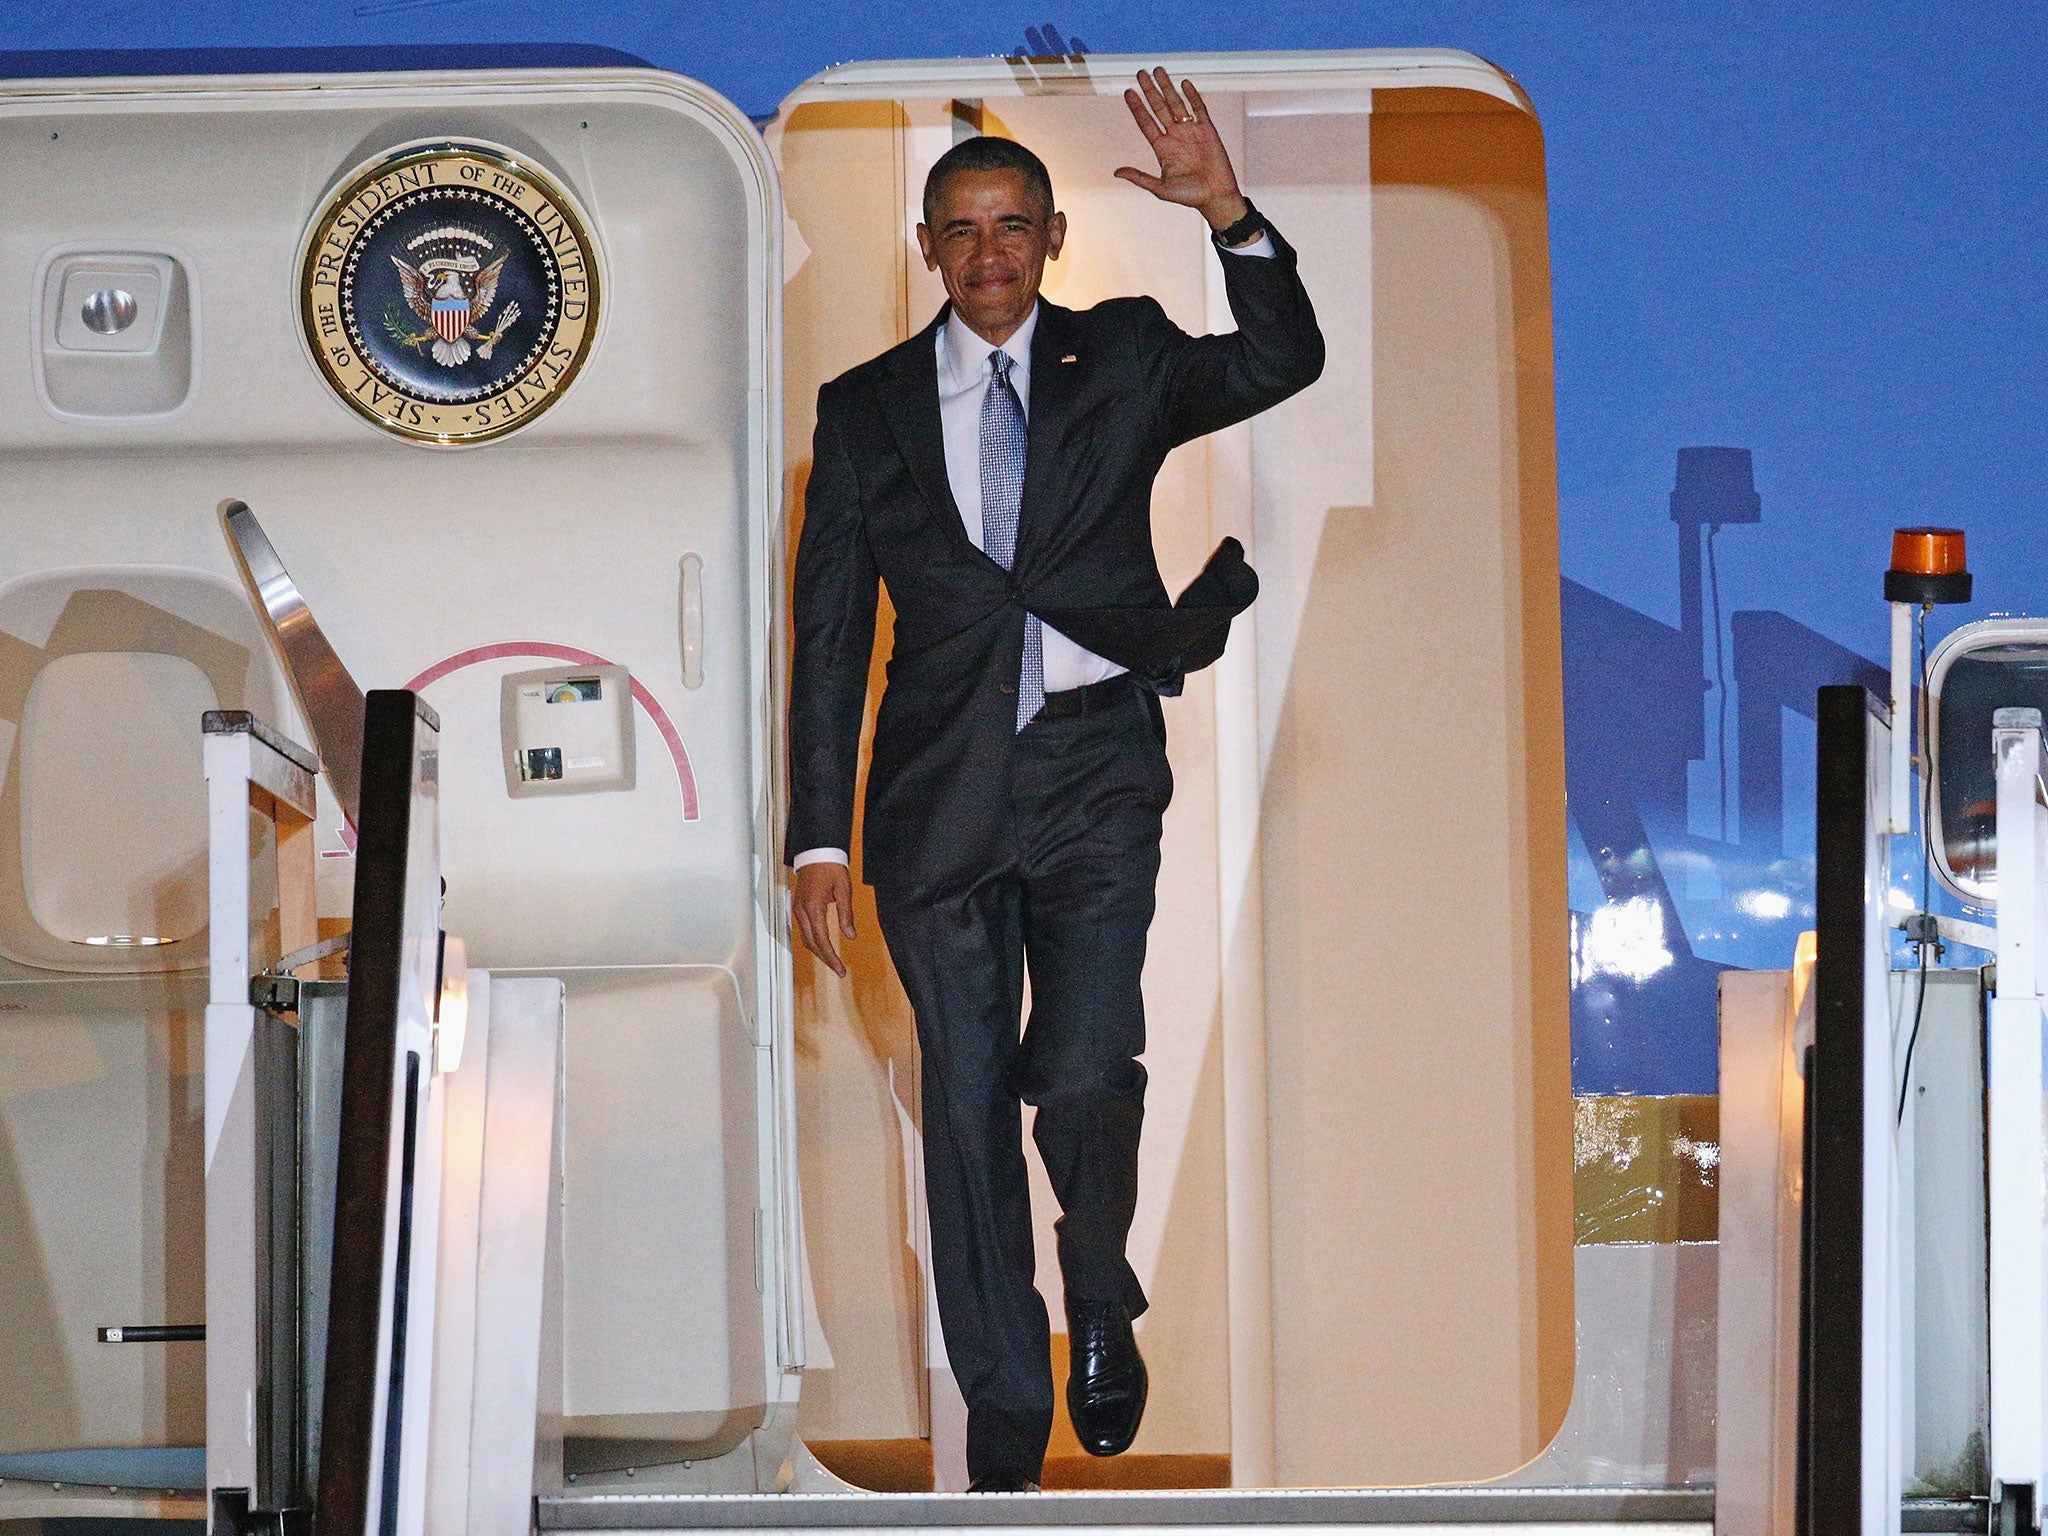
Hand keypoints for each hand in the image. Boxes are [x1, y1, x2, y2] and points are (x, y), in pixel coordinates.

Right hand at [793, 861, 854, 977]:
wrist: (816, 853)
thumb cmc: (831, 868)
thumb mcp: (844, 890)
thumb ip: (846, 914)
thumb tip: (851, 936)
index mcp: (813, 907)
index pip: (822, 940)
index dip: (831, 957)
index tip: (841, 969)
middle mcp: (802, 911)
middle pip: (811, 943)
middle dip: (825, 959)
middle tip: (839, 970)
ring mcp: (797, 910)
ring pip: (806, 939)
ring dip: (818, 952)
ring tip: (833, 962)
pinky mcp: (798, 907)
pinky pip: (804, 931)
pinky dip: (813, 942)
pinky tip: (823, 947)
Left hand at [1115, 68, 1249, 234]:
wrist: (1215, 196)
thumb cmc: (1189, 196)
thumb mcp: (1161, 188)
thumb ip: (1140, 178)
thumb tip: (1117, 172)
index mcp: (1162, 148)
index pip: (1146, 122)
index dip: (1137, 107)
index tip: (1128, 92)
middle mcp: (1175, 136)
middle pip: (1159, 107)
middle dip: (1150, 90)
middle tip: (1141, 73)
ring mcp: (1190, 131)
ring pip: (1176, 103)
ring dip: (1167, 87)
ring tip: (1158, 70)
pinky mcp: (1207, 129)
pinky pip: (1198, 108)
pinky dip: (1192, 95)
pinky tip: (1184, 83)